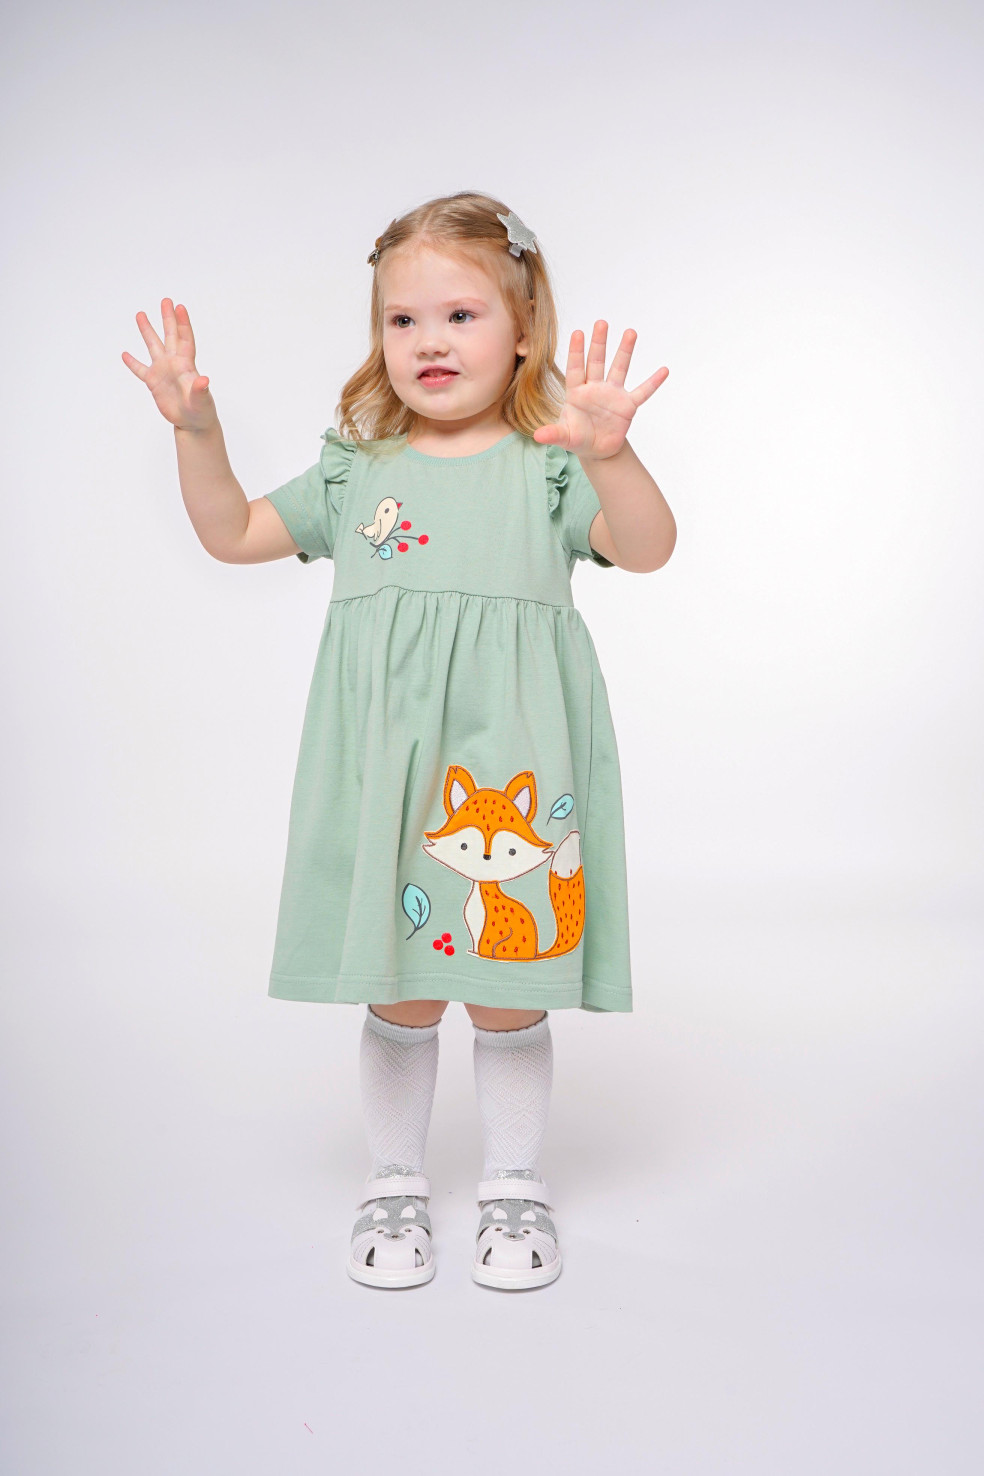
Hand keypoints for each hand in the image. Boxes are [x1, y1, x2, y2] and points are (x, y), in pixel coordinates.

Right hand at [122, 298, 216, 431]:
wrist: (192, 423)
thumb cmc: (201, 412)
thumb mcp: (202, 401)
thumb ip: (200, 390)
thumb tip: (204, 380)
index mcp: (186, 365)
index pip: (184, 339)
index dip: (182, 323)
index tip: (179, 307)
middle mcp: (174, 364)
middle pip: (170, 336)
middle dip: (167, 319)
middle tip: (165, 300)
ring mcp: (163, 372)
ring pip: (153, 347)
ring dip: (147, 331)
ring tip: (140, 314)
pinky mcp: (154, 383)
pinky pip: (140, 370)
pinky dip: (133, 363)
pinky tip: (125, 354)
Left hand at [533, 321, 667, 459]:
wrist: (597, 450)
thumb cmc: (578, 439)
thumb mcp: (565, 437)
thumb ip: (553, 434)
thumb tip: (537, 436)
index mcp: (577, 393)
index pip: (575, 369)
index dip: (577, 352)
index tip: (578, 332)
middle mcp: (595, 388)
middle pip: (597, 362)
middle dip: (599, 343)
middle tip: (601, 323)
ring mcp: (613, 395)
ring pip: (619, 369)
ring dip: (625, 352)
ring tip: (630, 332)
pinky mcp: (628, 406)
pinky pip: (642, 392)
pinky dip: (653, 383)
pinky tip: (663, 371)